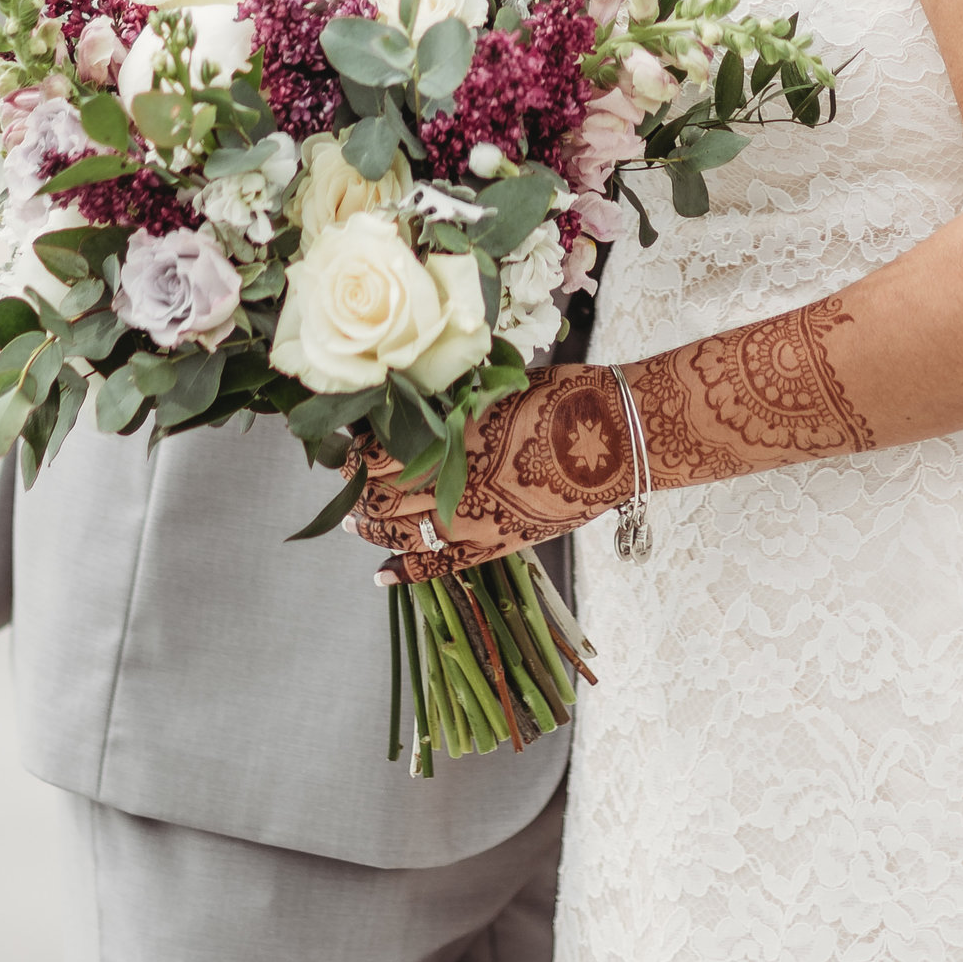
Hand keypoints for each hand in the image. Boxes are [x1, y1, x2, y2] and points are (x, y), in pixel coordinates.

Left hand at [352, 363, 637, 572]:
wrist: (617, 438)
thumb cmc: (564, 397)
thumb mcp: (499, 385)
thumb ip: (455, 400)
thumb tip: (419, 400)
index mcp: (450, 436)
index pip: (382, 455)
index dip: (358, 454)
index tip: (346, 447)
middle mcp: (453, 483)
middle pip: (386, 495)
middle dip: (360, 490)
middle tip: (345, 481)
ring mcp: (474, 520)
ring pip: (404, 531)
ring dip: (372, 526)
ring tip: (354, 521)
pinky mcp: (497, 545)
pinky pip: (439, 567)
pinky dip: (404, 572)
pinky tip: (380, 576)